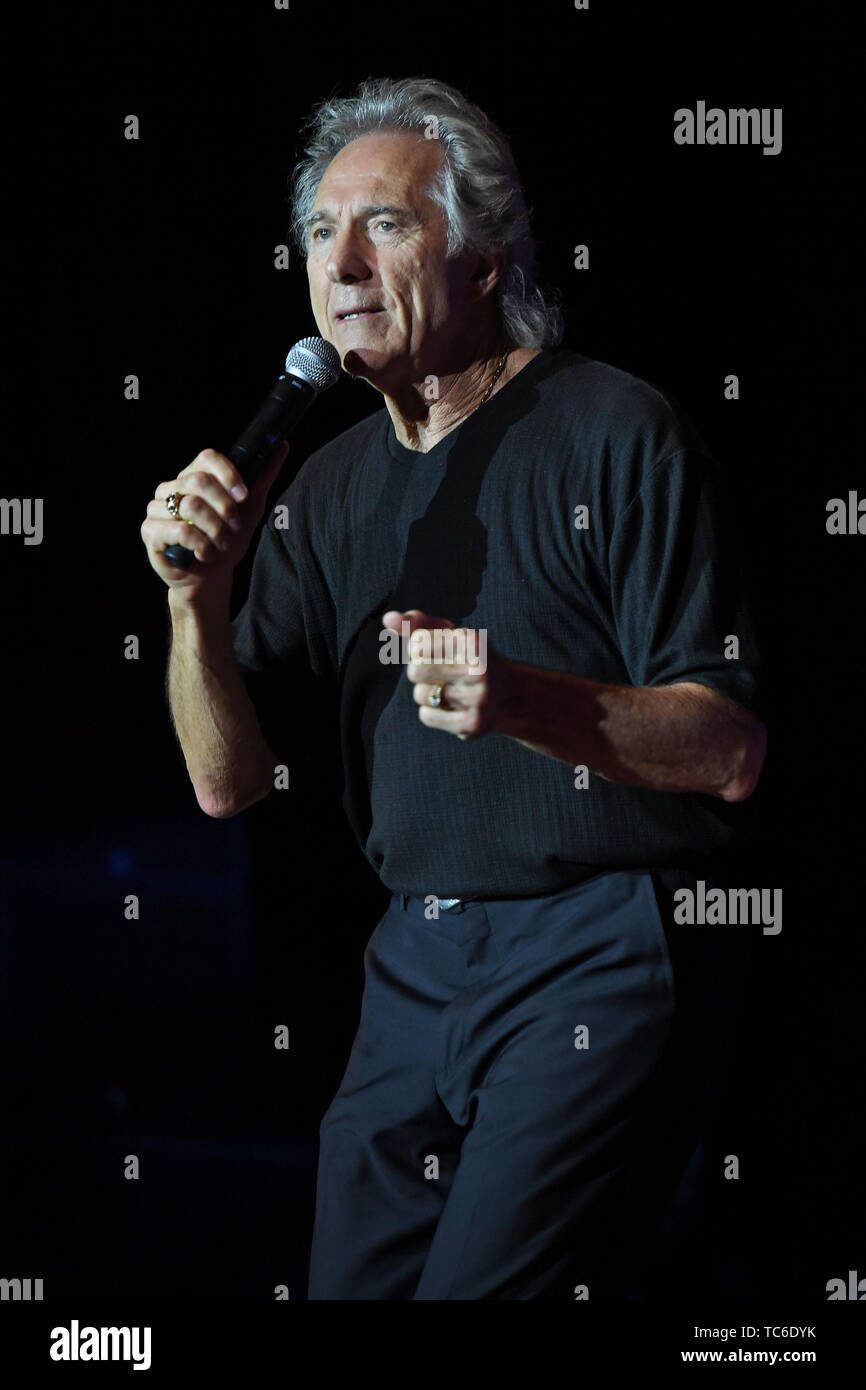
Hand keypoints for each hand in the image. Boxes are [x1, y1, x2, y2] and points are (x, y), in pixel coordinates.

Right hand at [141, 442, 289, 598]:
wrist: (210, 576)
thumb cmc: (227, 540)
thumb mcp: (250, 508)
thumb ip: (263, 477)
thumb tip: (282, 446)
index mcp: (193, 476)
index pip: (207, 458)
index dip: (228, 475)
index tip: (243, 496)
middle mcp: (171, 488)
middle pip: (199, 481)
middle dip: (224, 508)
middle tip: (233, 527)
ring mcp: (157, 508)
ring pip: (190, 506)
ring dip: (214, 529)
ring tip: (221, 544)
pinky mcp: (150, 531)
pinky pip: (178, 530)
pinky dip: (200, 544)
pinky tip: (205, 553)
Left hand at [382, 609, 517, 740]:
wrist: (508, 693)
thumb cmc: (468, 657)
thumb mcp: (449, 634)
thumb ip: (418, 623)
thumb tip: (388, 619)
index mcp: (472, 641)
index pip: (417, 644)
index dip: (418, 649)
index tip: (434, 651)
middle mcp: (479, 670)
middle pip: (415, 671)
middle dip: (418, 671)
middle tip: (437, 672)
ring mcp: (478, 699)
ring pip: (419, 694)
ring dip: (426, 692)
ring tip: (448, 689)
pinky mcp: (472, 724)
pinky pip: (426, 716)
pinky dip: (431, 711)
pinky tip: (449, 706)